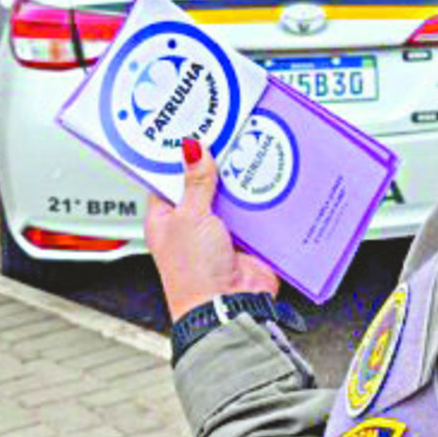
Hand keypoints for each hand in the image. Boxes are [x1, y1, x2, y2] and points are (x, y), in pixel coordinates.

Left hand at [145, 137, 277, 322]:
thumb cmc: (194, 273)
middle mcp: (194, 223)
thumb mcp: (190, 217)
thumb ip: (195, 183)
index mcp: (166, 218)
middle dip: (219, 165)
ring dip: (243, 181)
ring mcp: (223, 229)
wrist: (229, 305)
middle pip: (207, 182)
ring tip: (252, 152)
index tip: (194, 131)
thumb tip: (192, 150)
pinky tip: (271, 179)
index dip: (180, 156)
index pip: (170, 178)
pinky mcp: (250, 237)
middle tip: (229, 135)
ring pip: (235, 194)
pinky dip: (265, 198)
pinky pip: (259, 210)